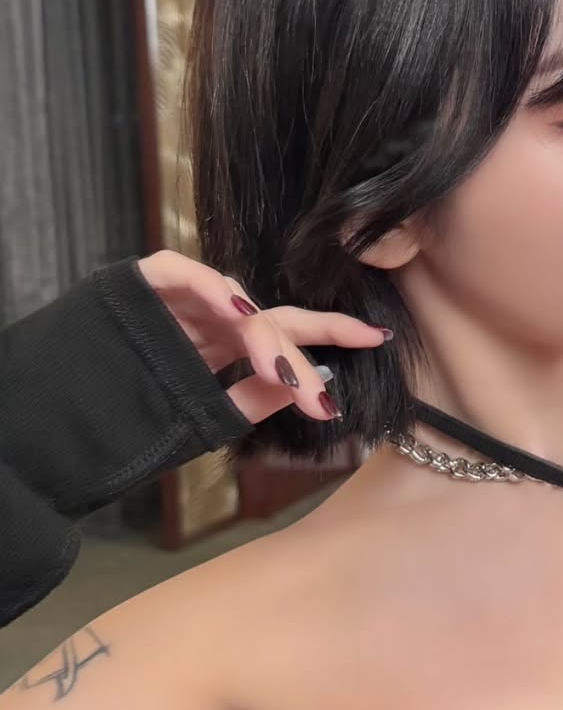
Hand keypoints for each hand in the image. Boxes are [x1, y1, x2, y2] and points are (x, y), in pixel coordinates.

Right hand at [136, 251, 389, 425]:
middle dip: (304, 347)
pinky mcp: (136, 281)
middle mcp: (199, 319)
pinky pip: (182, 272)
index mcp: (215, 349)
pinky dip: (211, 290)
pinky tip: (238, 314)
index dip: (329, 334)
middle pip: (266, 319)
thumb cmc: (115, 430)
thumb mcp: (195, 419)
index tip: (379, 339)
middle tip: (336, 377)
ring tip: (284, 370)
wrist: (37, 437)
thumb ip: (247, 400)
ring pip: (231, 299)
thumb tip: (310, 381)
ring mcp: (169, 299)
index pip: (281, 335)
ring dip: (262, 335)